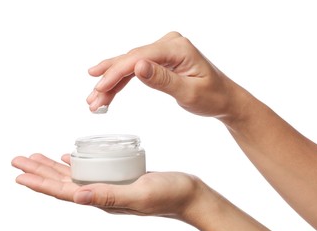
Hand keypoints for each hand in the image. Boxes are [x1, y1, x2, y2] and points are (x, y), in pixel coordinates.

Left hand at [11, 153, 201, 218]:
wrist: (189, 195)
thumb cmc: (169, 194)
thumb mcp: (140, 193)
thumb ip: (109, 196)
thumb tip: (76, 197)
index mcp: (104, 200)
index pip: (65, 191)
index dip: (41, 183)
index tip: (19, 174)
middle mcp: (103, 195)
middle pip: (65, 183)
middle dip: (40, 172)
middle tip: (19, 160)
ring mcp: (111, 187)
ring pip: (75, 176)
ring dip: (54, 167)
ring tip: (37, 158)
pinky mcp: (120, 178)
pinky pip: (92, 171)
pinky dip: (78, 163)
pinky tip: (70, 157)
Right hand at [87, 31, 235, 117]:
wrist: (224, 99)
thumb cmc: (212, 97)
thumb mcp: (189, 92)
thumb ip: (163, 80)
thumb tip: (137, 67)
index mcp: (177, 48)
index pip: (138, 58)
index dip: (116, 74)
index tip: (100, 90)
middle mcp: (169, 44)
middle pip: (130, 60)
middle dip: (109, 80)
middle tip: (92, 99)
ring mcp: (164, 50)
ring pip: (130, 65)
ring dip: (111, 82)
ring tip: (94, 100)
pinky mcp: (162, 59)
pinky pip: (137, 68)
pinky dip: (122, 81)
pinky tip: (107, 89)